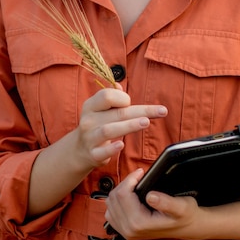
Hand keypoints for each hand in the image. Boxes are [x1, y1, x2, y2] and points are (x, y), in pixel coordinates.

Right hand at [27, 88, 166, 218]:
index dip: (122, 97)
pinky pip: (101, 152)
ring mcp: (90, 138)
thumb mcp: (100, 109)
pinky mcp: (93, 154)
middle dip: (140, 111)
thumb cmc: (97, 125)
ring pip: (109, 130)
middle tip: (160, 111)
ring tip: (146, 122)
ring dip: (129, 126)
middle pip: (117, 113)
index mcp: (91, 106)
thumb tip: (119, 85)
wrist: (79, 150)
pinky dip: (111, 149)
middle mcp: (89, 120)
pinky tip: (121, 145)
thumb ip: (111, 97)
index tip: (130, 103)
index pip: (107, 96)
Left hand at [104, 168, 200, 239]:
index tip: (141, 172)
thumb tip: (151, 196)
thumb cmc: (185, 215)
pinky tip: (130, 197)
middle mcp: (129, 230)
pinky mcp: (124, 231)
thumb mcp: (181, 206)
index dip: (130, 179)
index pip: (122, 194)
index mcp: (139, 223)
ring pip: (110, 204)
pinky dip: (117, 201)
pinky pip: (110, 212)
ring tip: (134, 186)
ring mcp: (125, 232)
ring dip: (120, 191)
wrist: (186, 227)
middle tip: (138, 178)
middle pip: (114, 198)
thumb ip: (166, 202)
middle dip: (125, 184)